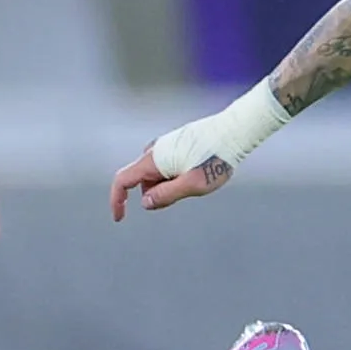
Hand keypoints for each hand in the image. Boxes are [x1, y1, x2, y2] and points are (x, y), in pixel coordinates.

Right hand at [108, 144, 231, 218]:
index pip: (122, 181)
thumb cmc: (216, 159)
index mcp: (153, 159)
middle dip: (155, 195)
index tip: (120, 218)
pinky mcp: (175, 144)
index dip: (116, 201)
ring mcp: (164, 145)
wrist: (234, 131)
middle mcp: (154, 149)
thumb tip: (144, 203)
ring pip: (155, 174)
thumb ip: (166, 195)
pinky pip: (166, 166)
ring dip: (167, 185)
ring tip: (198, 179)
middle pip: (141, 180)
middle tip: (187, 193)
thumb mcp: (193, 184)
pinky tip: (197, 172)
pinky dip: (174, 177)